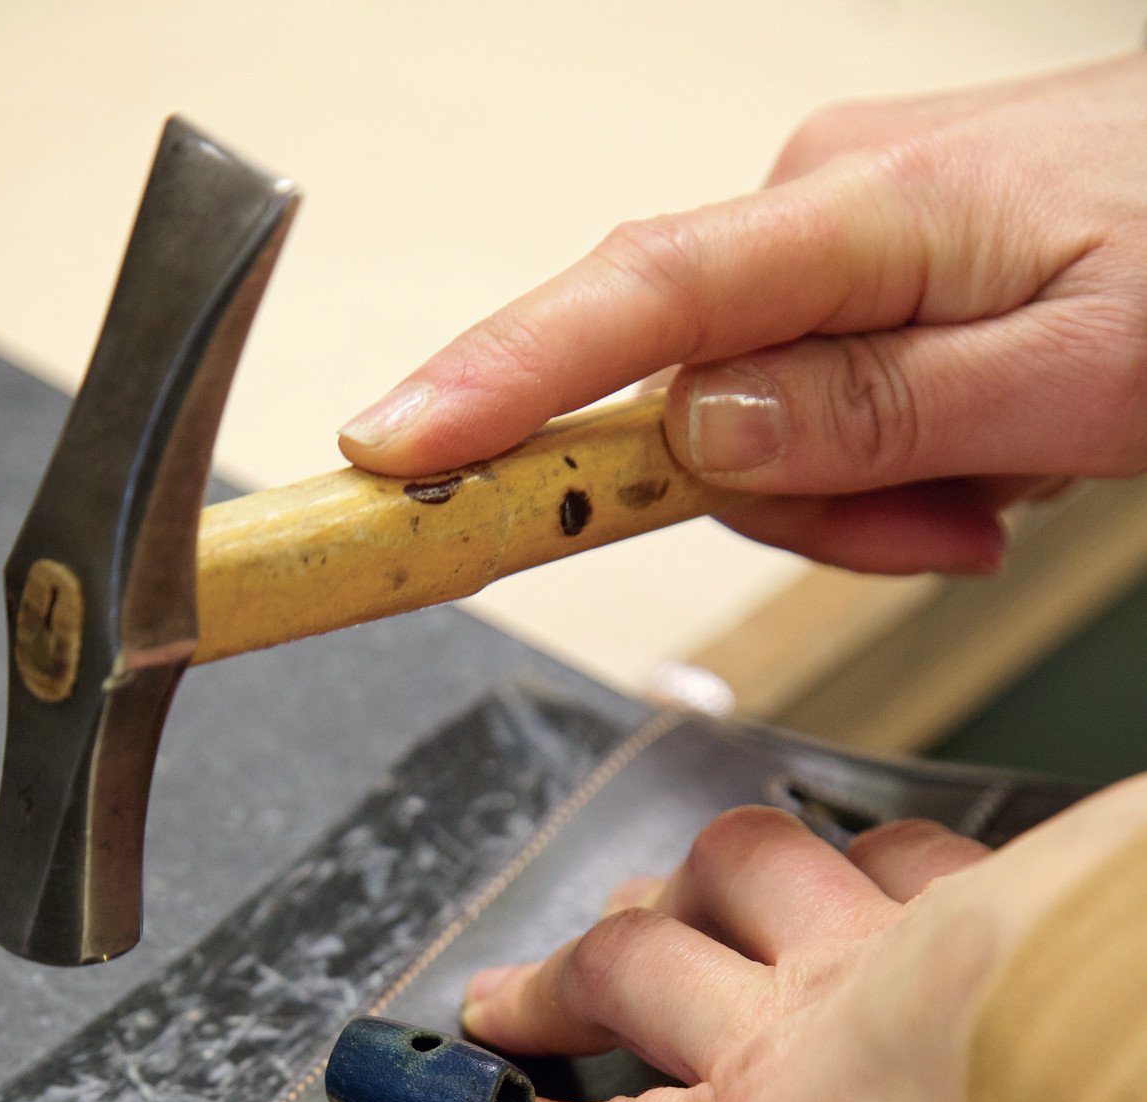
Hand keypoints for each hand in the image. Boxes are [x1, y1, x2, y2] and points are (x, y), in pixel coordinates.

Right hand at [340, 55, 1146, 576]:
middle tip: (955, 531)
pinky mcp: (864, 268)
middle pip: (695, 402)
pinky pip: (813, 403)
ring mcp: (839, 232)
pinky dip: (885, 467)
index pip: (639, 300)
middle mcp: (822, 203)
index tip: (390, 449)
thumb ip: (880, 411)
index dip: (499, 380)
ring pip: (760, 426)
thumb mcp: (1078, 373)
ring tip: (995, 494)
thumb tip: (701, 431)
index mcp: (863, 211)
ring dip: (864, 498)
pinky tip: (981, 461)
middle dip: (805, 506)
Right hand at [460, 779, 1146, 1101]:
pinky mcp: (973, 896)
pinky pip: (900, 856)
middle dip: (567, 977)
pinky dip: (863, 857)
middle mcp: (794, 1014)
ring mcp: (878, 939)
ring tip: (675, 891)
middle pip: (642, 965)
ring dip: (696, 881)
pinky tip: (864, 862)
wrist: (1063, 1030)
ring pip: (754, 872)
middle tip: (520, 987)